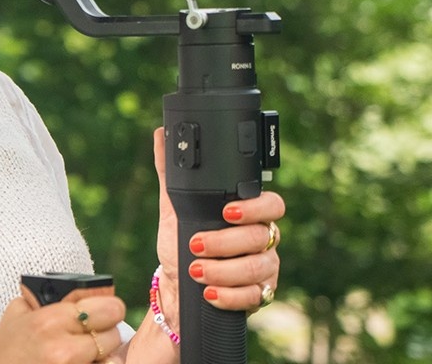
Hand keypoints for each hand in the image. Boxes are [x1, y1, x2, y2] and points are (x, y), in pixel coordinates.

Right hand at [0, 284, 125, 363]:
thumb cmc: (4, 350)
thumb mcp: (18, 313)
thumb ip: (50, 298)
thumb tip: (82, 291)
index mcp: (50, 320)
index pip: (108, 308)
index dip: (108, 309)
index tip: (104, 312)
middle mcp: (63, 348)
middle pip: (113, 335)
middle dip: (104, 333)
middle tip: (89, 334)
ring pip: (111, 359)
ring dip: (101, 355)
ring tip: (82, 353)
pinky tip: (80, 363)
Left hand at [153, 127, 285, 313]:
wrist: (177, 287)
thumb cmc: (181, 243)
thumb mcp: (174, 209)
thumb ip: (171, 174)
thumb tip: (160, 134)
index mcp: (249, 214)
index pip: (270, 203)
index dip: (254, 206)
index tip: (226, 210)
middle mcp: (262, 238)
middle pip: (261, 236)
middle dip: (226, 242)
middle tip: (196, 244)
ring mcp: (265, 267)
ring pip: (258, 267)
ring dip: (224, 270)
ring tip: (196, 270)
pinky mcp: (260, 294)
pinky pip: (255, 296)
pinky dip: (230, 295)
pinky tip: (211, 293)